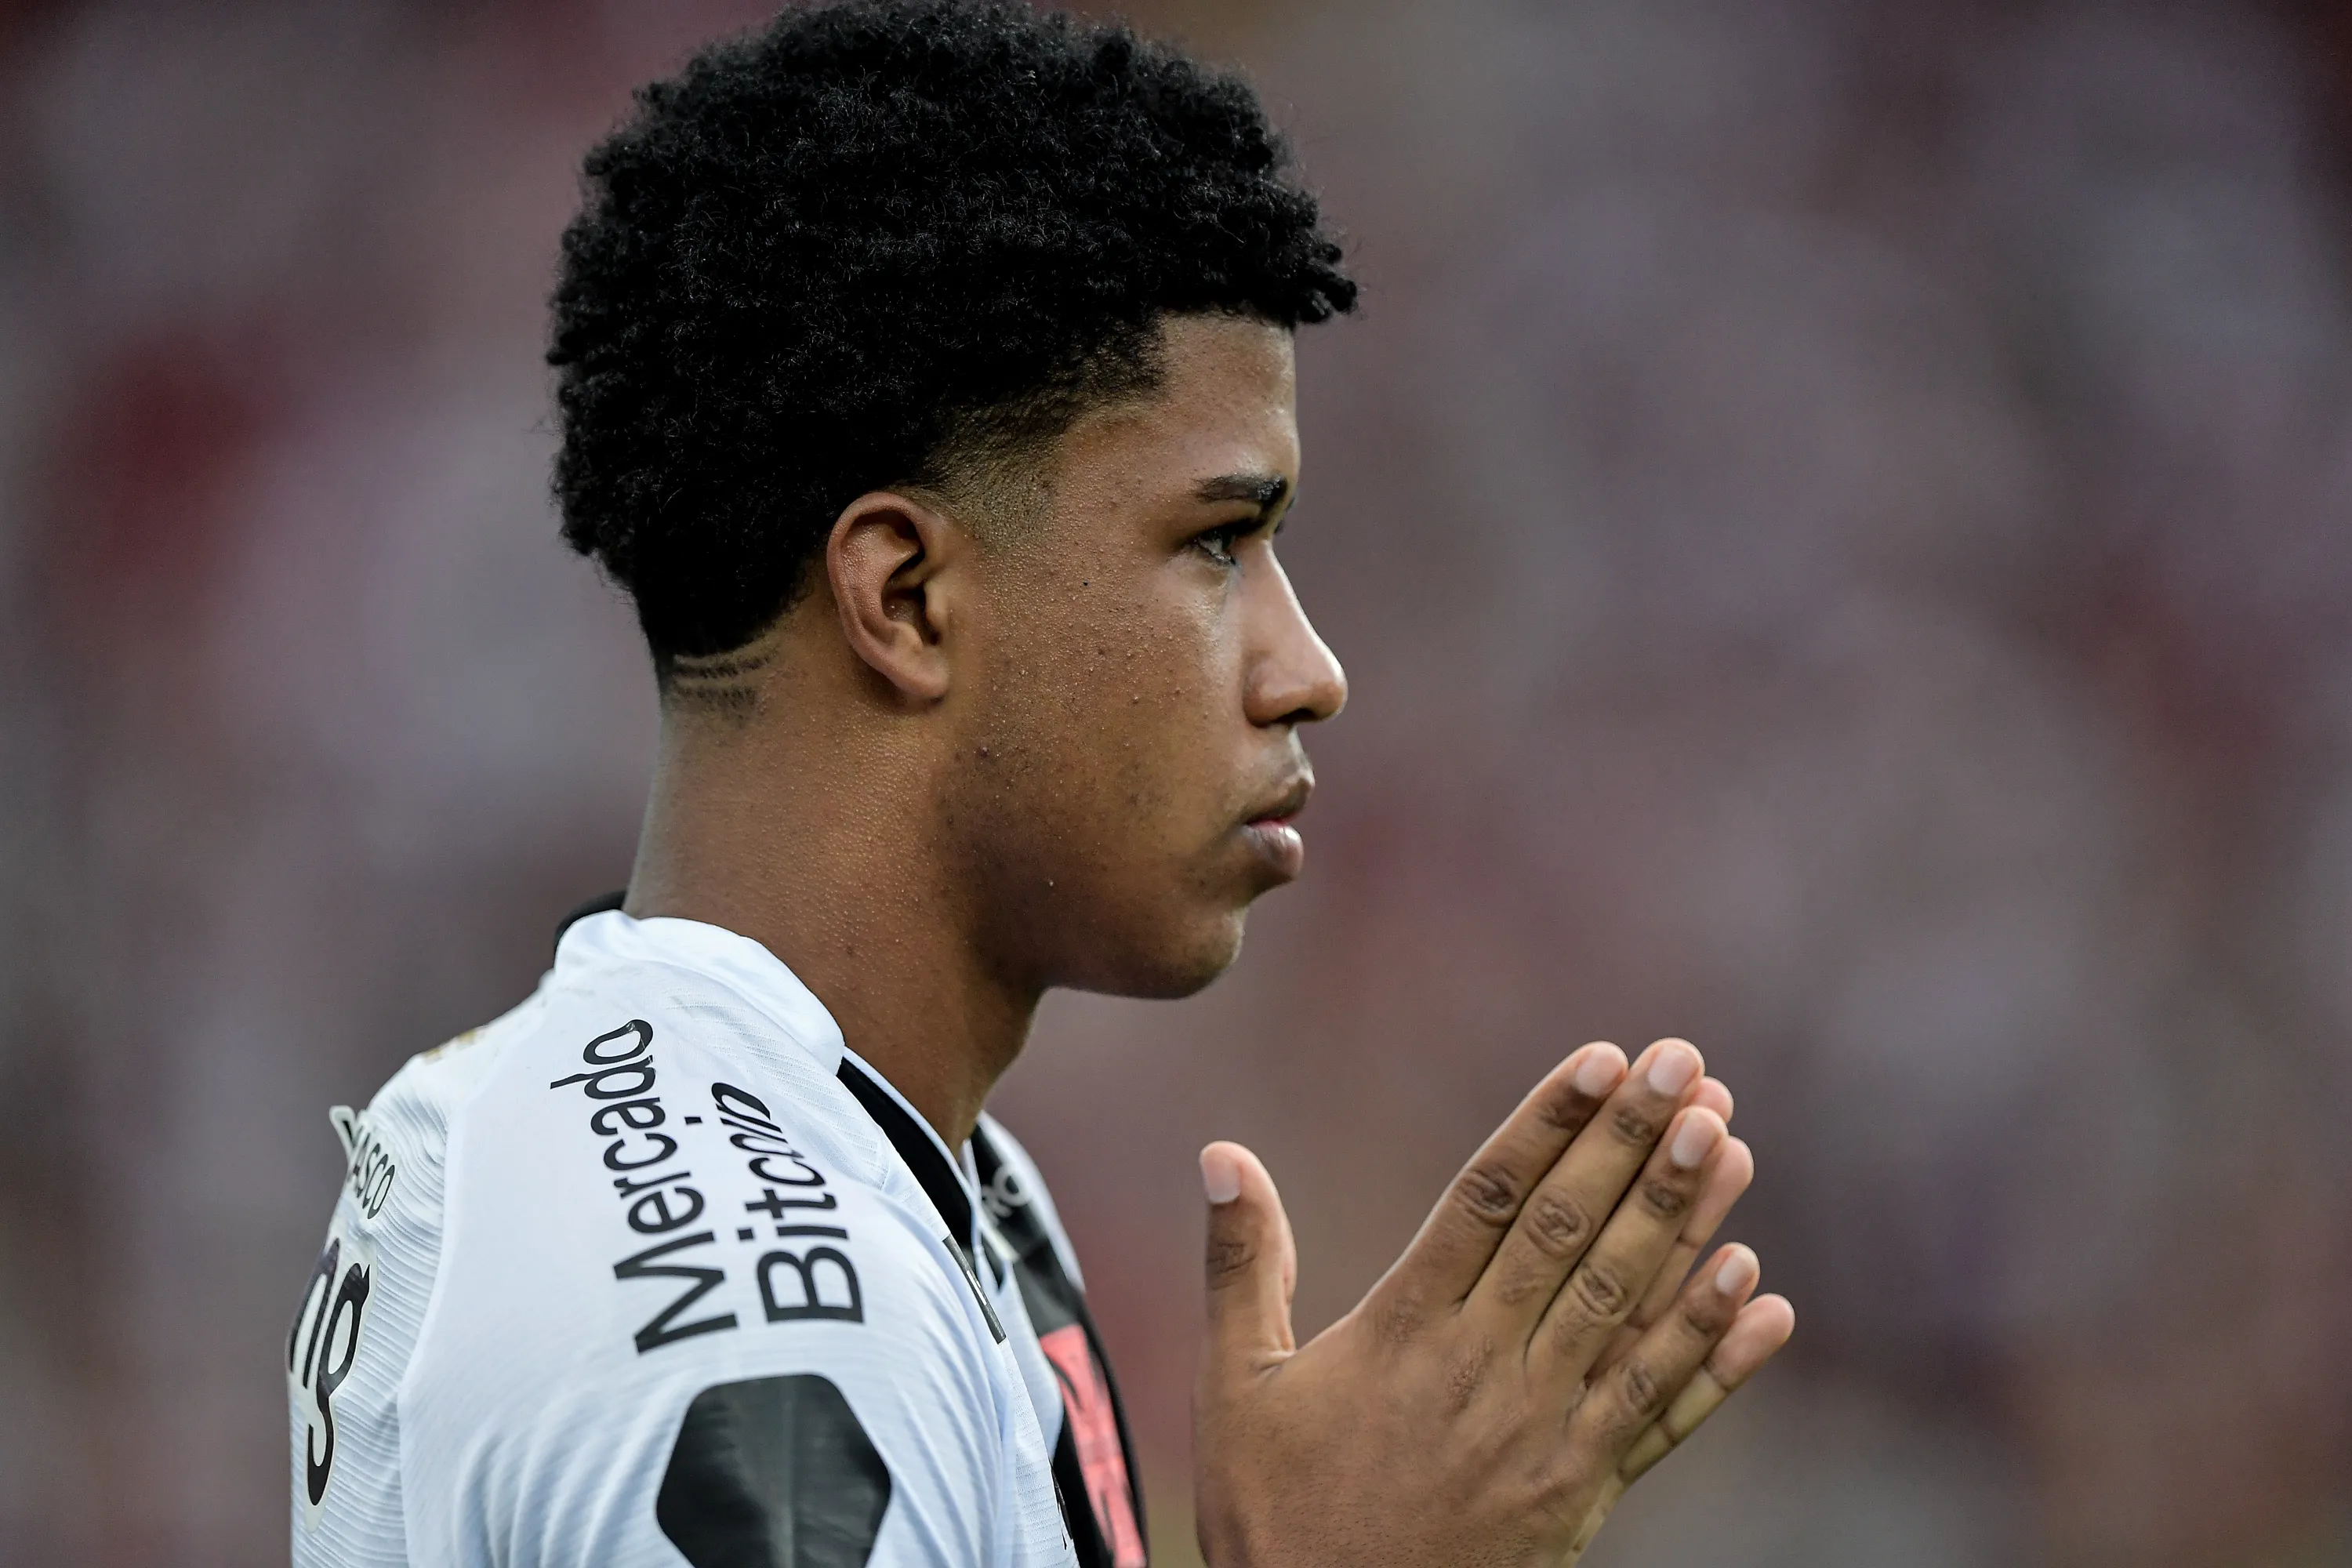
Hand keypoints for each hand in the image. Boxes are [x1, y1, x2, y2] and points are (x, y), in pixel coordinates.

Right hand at [1194, 1039, 1794, 1566]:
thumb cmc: (1274, 1515)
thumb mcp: (1235, 1386)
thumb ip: (1241, 1265)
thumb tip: (1222, 1154)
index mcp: (1403, 1331)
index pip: (1490, 1201)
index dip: (1550, 1125)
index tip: (1605, 1060)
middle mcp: (1484, 1370)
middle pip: (1573, 1237)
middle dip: (1634, 1146)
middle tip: (1691, 1068)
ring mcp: (1543, 1433)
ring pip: (1629, 1308)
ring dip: (1685, 1223)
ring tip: (1730, 1144)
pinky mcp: (1582, 1493)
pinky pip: (1661, 1414)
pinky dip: (1716, 1356)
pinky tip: (1760, 1294)